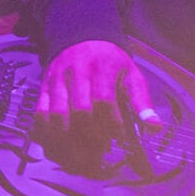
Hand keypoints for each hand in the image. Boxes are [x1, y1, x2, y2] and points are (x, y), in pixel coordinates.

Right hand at [35, 39, 159, 165]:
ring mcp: (57, 81)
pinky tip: (57, 147)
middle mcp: (77, 74)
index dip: (111, 123)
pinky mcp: (44, 88)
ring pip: (57, 114)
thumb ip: (142, 102)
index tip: (118, 139)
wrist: (82, 38)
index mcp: (103, 69)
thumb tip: (155, 128)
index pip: (105, 99)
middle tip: (98, 154)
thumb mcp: (132, 75)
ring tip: (79, 156)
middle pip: (80, 110)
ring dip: (67, 139)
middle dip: (89, 135)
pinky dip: (46, 133)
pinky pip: (39, 113)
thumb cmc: (111, 62)